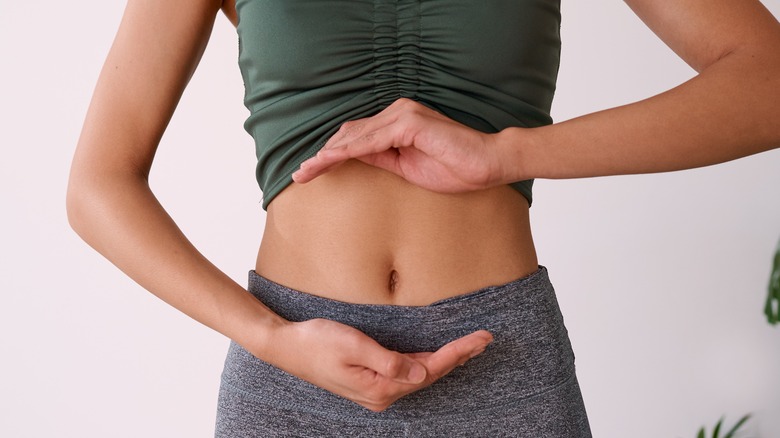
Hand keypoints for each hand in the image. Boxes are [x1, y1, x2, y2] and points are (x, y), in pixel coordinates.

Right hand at [264, 318, 492, 411]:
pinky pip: (406, 373)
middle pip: (430, 375)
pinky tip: (438, 355)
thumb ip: (389, 361)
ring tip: (470, 346)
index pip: (429, 369)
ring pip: (420, 375)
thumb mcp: (354, 346)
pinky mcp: (371, 380)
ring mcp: (376, 390)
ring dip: (446, 360)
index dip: (457, 353)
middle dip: (459, 356)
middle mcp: (382, 395)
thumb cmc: (317, 341)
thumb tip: (421, 374)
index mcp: (380, 388)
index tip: (479, 339)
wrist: (286, 347)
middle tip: (485, 339)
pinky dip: (426, 362)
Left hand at [292, 98, 511, 192]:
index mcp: (397, 122)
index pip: (356, 137)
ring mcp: (403, 115)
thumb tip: (354, 159)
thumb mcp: (407, 167)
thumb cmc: (454, 167)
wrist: (487, 164)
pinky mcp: (409, 124)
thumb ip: (382, 159)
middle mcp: (397, 112)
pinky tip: (328, 162)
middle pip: (349, 134)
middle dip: (323, 155)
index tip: (311, 172)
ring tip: (306, 172)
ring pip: (354, 136)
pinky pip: (371, 141)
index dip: (331, 154)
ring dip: (327, 155)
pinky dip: (347, 152)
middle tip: (299, 175)